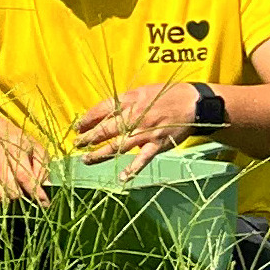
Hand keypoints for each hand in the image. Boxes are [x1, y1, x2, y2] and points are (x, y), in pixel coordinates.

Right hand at [0, 113, 53, 205]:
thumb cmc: (17, 142)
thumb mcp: (34, 146)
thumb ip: (42, 165)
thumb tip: (45, 185)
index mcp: (14, 151)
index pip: (25, 178)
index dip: (36, 193)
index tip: (45, 202)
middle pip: (14, 192)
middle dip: (24, 195)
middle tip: (28, 191)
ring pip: (2, 197)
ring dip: (12, 197)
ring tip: (16, 188)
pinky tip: (4, 188)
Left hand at [74, 81, 202, 178]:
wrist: (194, 104)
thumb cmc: (166, 95)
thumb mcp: (142, 92)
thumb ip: (124, 102)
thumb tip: (103, 112)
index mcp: (131, 101)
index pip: (103, 109)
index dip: (88, 119)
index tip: (78, 127)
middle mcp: (136, 117)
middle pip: (107, 128)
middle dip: (89, 138)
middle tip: (76, 144)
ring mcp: (146, 132)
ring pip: (119, 145)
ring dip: (101, 154)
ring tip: (86, 160)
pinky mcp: (157, 144)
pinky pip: (143, 158)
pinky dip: (133, 169)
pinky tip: (122, 177)